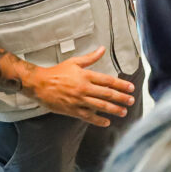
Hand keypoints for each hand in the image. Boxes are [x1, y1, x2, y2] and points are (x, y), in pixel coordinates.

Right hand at [20, 47, 135, 126]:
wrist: (39, 84)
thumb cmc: (57, 72)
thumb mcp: (74, 62)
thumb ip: (90, 57)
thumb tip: (102, 49)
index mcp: (86, 76)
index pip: (108, 80)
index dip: (121, 84)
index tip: (131, 88)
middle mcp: (84, 89)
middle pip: (107, 94)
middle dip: (121, 98)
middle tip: (131, 101)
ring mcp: (78, 100)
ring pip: (100, 106)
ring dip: (113, 109)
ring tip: (124, 112)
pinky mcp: (72, 110)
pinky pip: (87, 116)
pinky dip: (98, 120)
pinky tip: (107, 122)